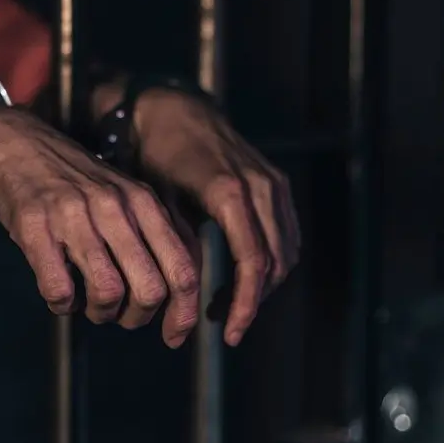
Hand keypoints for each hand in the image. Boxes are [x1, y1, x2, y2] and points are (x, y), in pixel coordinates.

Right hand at [0, 101, 199, 347]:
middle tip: (119, 314)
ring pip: (107, 293)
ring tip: (87, 302)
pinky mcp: (35, 227)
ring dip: (99, 312)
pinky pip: (59, 290)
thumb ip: (155, 236)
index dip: (183, 315)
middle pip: (150, 290)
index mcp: (144, 203)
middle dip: (136, 317)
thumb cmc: (76, 183)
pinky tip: (59, 292)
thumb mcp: (126, 196)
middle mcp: (115, 207)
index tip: (173, 337)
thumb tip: (182, 295)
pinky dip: (61, 304)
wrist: (15, 143)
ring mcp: (75, 215)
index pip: (182, 270)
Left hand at [134, 89, 299, 346]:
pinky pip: (286, 234)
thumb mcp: (158, 202)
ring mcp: (273, 183)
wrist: (174, 109)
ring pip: (285, 251)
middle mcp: (260, 187)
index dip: (245, 304)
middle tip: (222, 326)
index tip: (228, 333)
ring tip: (227, 306)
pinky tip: (243, 278)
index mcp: (229, 193)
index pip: (252, 262)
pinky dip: (270, 261)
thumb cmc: (156, 155)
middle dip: (252, 302)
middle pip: (274, 262)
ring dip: (263, 285)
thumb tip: (184, 297)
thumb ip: (177, 245)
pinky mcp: (277, 183)